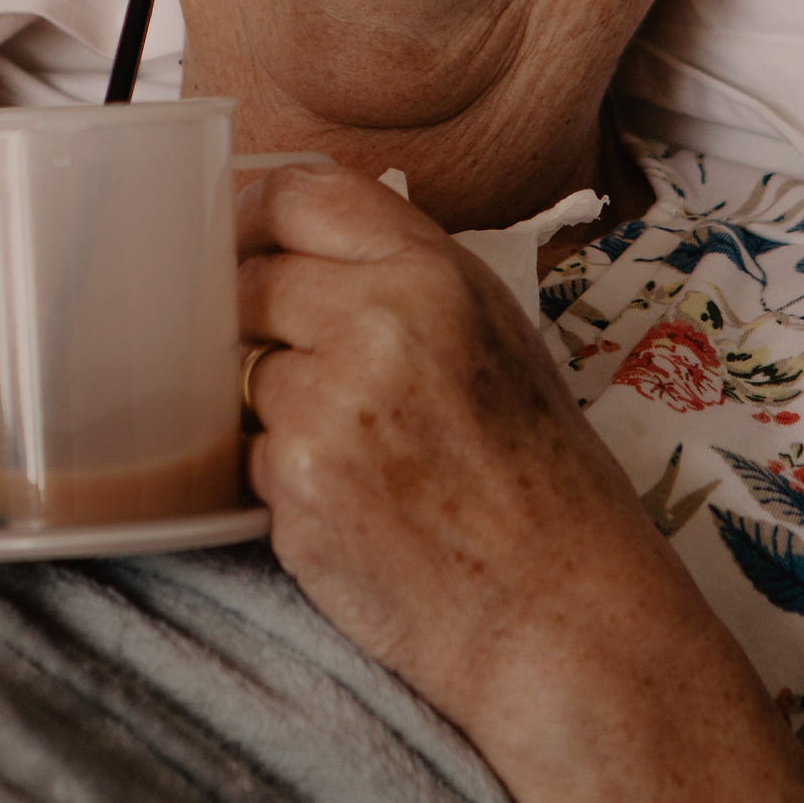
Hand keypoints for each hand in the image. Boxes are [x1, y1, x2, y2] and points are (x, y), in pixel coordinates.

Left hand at [237, 164, 803, 802]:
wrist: (560, 609)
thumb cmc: (542, 476)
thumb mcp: (497, 333)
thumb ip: (400, 273)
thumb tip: (292, 240)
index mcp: (434, 274)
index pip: (298, 193)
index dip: (252, 216)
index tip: (243, 243)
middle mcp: (377, 325)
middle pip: (248, 280)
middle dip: (257, 319)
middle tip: (301, 361)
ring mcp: (328, 408)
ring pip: (244, 373)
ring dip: (278, 406)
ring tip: (359, 450)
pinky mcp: (296, 487)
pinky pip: (249, 454)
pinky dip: (285, 475)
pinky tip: (354, 500)